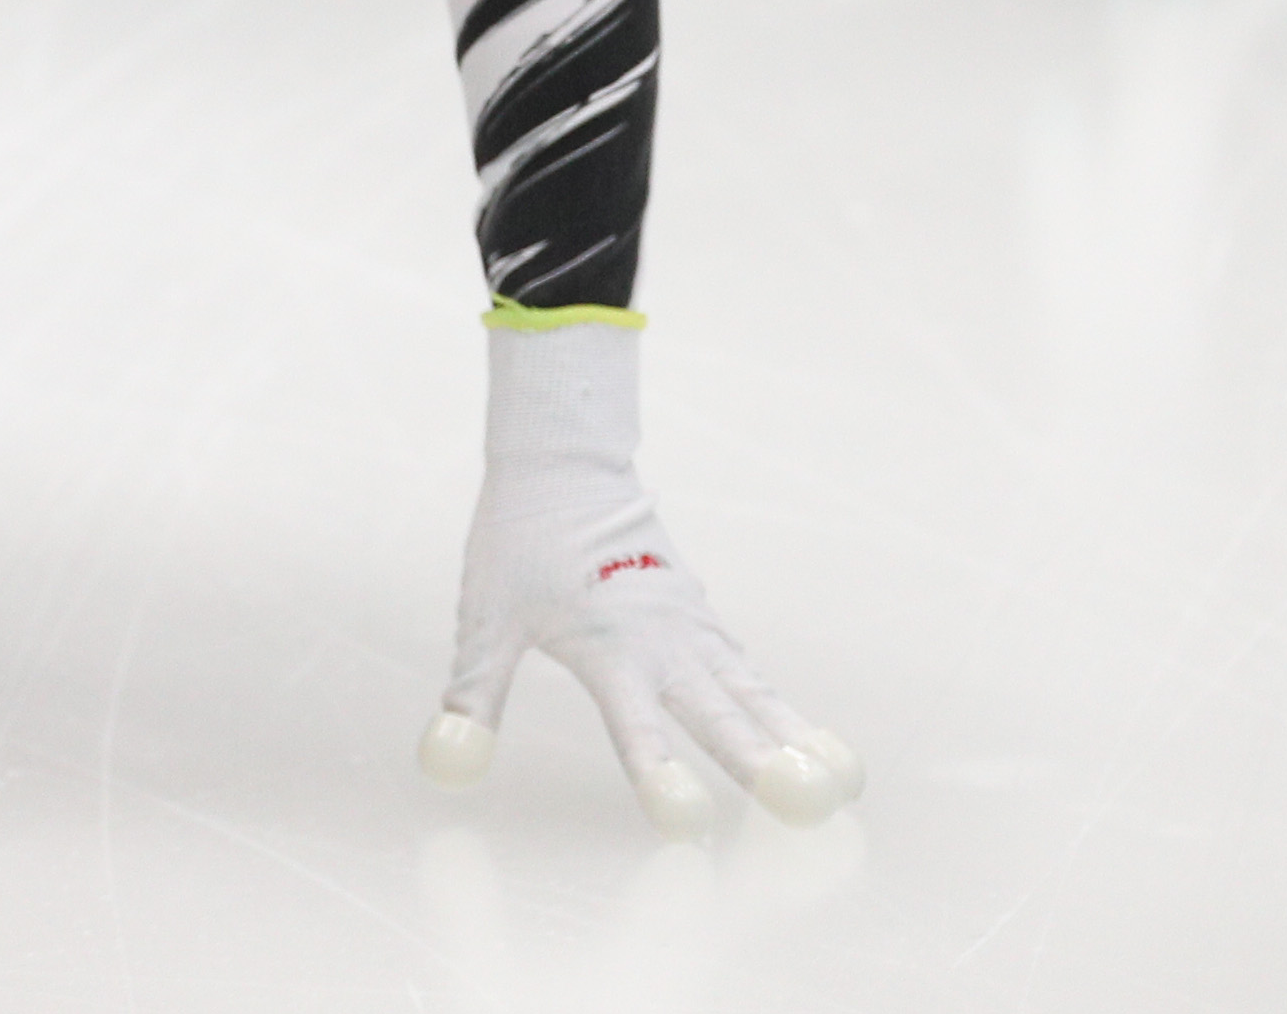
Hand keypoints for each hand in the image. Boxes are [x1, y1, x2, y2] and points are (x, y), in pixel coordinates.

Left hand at [421, 319, 856, 835]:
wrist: (563, 463)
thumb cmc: (520, 542)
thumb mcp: (485, 620)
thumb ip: (473, 695)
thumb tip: (443, 761)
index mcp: (608, 648)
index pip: (637, 726)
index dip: (660, 776)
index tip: (690, 823)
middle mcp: (662, 642)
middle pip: (721, 713)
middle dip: (766, 764)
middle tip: (810, 806)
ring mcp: (691, 626)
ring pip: (754, 691)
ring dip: (797, 737)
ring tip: (843, 784)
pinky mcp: (701, 615)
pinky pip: (748, 670)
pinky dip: (780, 707)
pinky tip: (808, 742)